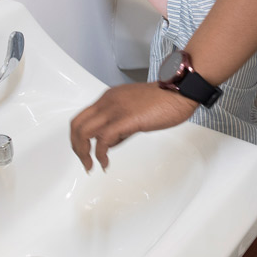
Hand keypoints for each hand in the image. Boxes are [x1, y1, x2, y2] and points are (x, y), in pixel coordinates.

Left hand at [70, 83, 197, 170]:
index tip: (85, 151)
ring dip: (83, 153)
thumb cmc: (165, 100)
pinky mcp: (125, 120)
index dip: (79, 137)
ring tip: (91, 165)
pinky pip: (102, 140)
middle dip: (76, 147)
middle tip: (84, 161)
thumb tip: (111, 141)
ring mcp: (114, 109)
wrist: (180, 91)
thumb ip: (120, 124)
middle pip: (76, 125)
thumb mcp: (134, 110)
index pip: (82, 117)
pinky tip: (105, 163)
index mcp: (109, 97)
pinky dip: (100, 155)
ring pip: (83, 132)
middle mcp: (107, 101)